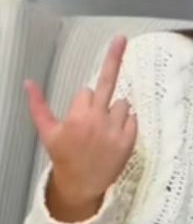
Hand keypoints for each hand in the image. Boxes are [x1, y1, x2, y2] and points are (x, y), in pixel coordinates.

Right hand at [25, 36, 137, 220]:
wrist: (82, 185)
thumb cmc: (64, 156)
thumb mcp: (47, 132)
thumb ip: (38, 105)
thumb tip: (28, 82)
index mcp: (77, 116)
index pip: (87, 91)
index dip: (84, 102)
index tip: (81, 116)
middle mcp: (98, 120)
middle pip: (108, 82)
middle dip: (114, 57)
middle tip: (121, 38)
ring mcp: (116, 130)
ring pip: (122, 103)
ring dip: (115, 110)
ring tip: (104, 131)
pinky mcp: (130, 139)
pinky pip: (133, 117)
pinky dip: (126, 122)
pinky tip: (115, 135)